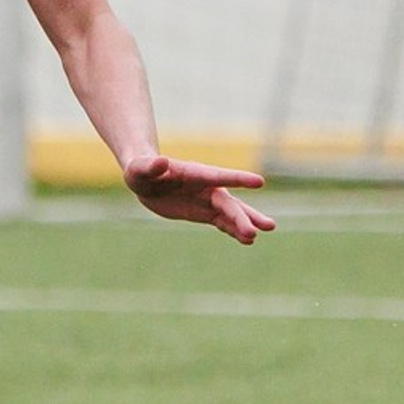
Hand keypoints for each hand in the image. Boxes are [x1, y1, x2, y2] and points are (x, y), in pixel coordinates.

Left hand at [122, 151, 272, 244]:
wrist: (145, 182)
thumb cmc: (140, 171)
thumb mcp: (138, 169)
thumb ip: (149, 166)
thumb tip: (161, 162)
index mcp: (194, 174)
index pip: (218, 177)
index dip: (237, 179)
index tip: (259, 182)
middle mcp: (206, 187)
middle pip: (229, 202)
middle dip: (244, 215)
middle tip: (265, 227)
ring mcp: (207, 201)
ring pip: (231, 213)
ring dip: (246, 223)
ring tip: (262, 234)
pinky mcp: (204, 213)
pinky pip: (223, 223)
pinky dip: (234, 231)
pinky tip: (248, 240)